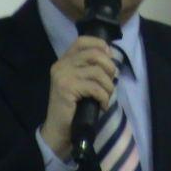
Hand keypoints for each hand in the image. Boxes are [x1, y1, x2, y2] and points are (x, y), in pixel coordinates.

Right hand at [40, 36, 116, 158]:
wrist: (58, 129)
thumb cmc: (73, 106)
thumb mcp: (81, 82)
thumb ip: (89, 68)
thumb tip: (111, 56)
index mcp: (64, 60)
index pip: (82, 41)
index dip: (100, 45)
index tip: (110, 57)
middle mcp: (61, 64)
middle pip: (94, 54)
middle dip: (109, 67)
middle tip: (111, 81)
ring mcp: (63, 75)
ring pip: (97, 72)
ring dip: (108, 86)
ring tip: (107, 96)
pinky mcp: (66, 88)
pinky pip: (95, 88)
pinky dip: (104, 97)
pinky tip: (103, 106)